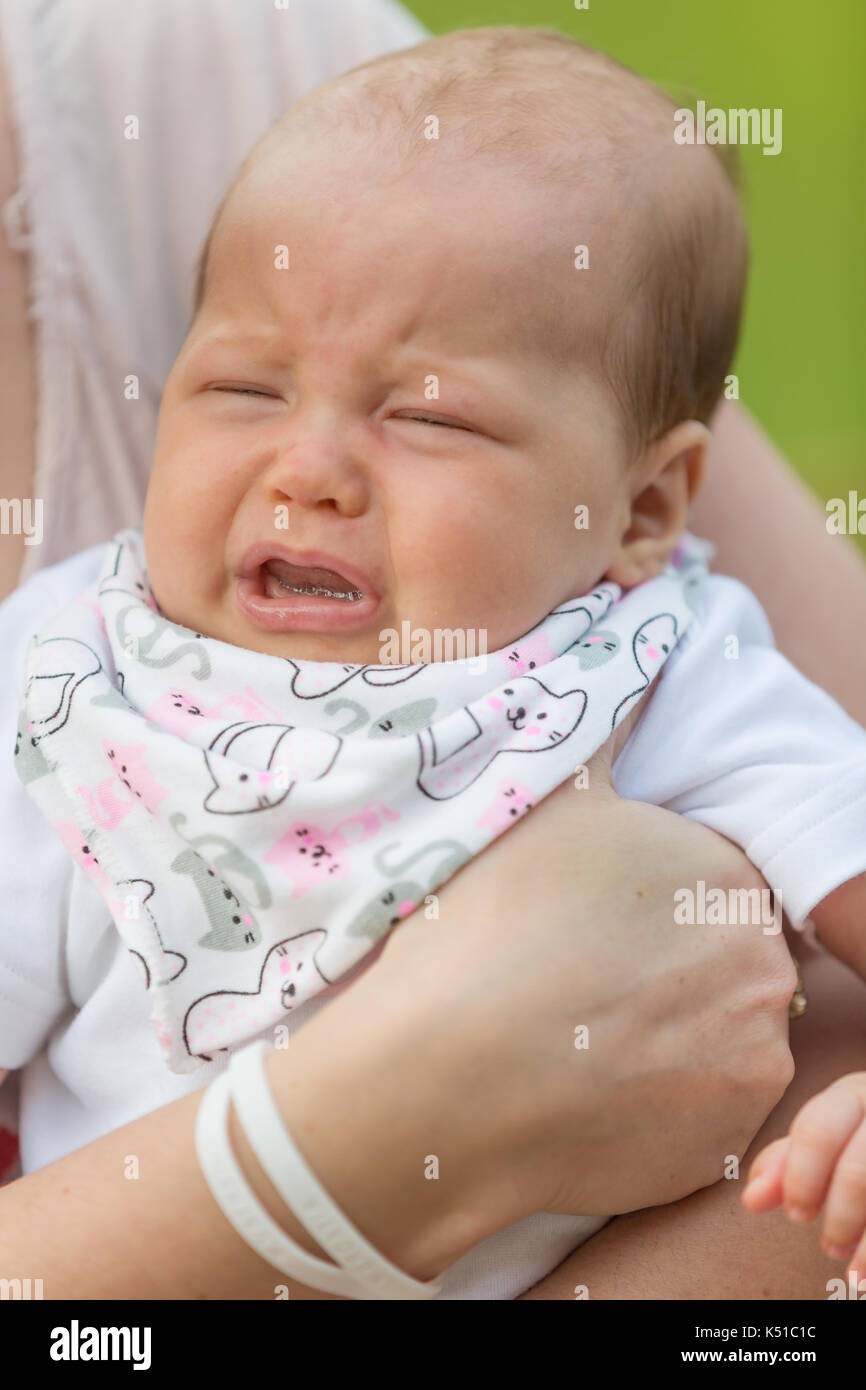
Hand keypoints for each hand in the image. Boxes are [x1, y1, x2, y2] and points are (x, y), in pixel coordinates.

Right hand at [361, 751, 797, 1223]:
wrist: (447, 1076)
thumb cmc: (492, 926)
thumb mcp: (549, 802)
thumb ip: (610, 730)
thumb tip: (642, 660)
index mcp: (727, 876)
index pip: (712, 887)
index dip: (650, 907)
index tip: (593, 927)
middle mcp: (766, 966)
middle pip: (727, 962)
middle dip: (670, 970)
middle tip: (585, 982)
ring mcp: (752, 1060)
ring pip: (723, 1037)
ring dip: (672, 1038)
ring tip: (583, 1037)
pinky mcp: (726, 1141)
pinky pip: (706, 1113)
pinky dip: (662, 1105)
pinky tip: (594, 1090)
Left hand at [742, 1071, 865, 1278]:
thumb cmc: (859, 1136)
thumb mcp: (827, 1139)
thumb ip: (788, 1163)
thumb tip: (752, 1197)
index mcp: (852, 1095)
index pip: (816, 1130)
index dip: (801, 1178)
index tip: (796, 1214)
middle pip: (855, 1169)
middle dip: (838, 1214)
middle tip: (829, 1244)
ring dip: (863, 1237)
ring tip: (853, 1262)